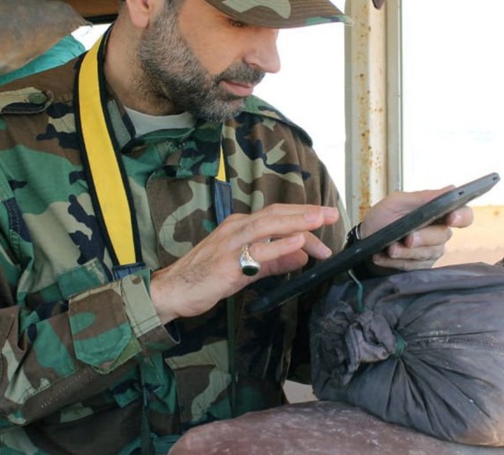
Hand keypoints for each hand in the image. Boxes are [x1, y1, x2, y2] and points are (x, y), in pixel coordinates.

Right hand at [150, 203, 338, 323]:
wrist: (172, 291)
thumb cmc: (205, 277)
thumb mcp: (246, 267)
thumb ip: (274, 260)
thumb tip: (302, 255)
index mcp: (240, 226)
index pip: (277, 216)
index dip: (303, 218)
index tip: (325, 223)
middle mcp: (236, 228)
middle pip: (276, 215)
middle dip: (306, 213)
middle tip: (331, 214)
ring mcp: (231, 244)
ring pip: (268, 226)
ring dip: (297, 222)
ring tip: (320, 219)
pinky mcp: (227, 263)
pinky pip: (257, 251)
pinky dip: (279, 245)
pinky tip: (297, 243)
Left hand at [361, 187, 473, 271]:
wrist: (364, 240)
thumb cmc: (382, 218)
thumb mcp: (397, 202)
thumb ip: (422, 197)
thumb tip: (451, 189)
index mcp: (438, 213)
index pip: (463, 215)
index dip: (462, 217)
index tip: (451, 218)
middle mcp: (439, 234)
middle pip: (443, 237)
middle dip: (423, 238)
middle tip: (407, 238)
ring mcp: (430, 252)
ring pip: (427, 254)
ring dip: (406, 252)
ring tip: (389, 248)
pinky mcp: (419, 268)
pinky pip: (412, 267)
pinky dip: (394, 261)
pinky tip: (381, 256)